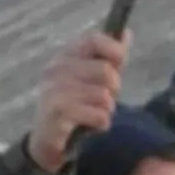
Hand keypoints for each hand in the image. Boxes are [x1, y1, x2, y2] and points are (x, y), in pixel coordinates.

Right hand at [25, 30, 129, 173]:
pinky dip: (101, 123)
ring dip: (107, 110)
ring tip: (94, 114)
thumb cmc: (75, 105)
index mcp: (65, 56)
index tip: (120, 63)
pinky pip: (99, 115)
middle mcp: (56, 69)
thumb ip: (110, 58)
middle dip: (114, 89)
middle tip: (103, 99)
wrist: (47, 140)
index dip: (114, 50)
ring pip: (104, 96)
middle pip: (105, 71)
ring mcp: (54, 91)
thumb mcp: (92, 79)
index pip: (94, 40)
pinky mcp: (57, 114)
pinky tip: (90, 126)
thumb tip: (126, 33)